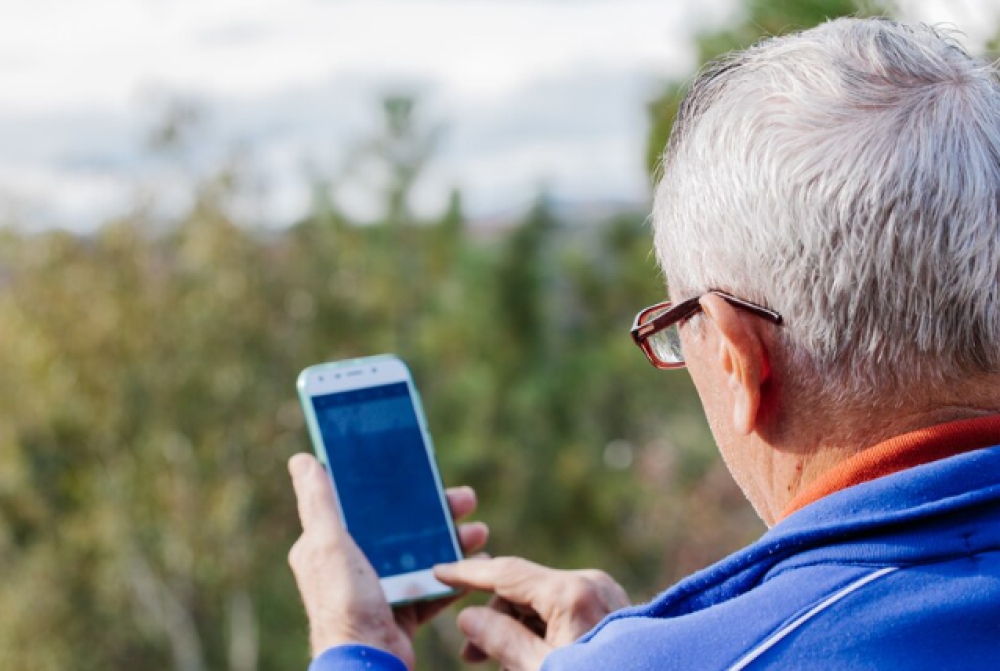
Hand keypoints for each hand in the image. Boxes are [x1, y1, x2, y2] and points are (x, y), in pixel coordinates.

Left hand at [287, 453, 488, 668]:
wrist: (368, 663)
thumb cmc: (343, 604)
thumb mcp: (328, 545)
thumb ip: (319, 504)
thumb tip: (301, 460)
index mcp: (330, 546)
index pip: (365, 506)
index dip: (394, 488)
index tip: (423, 472)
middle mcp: (353, 565)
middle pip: (400, 529)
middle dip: (436, 513)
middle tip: (466, 499)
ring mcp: (379, 589)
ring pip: (421, 556)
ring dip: (451, 542)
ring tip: (479, 532)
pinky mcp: (400, 611)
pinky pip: (432, 588)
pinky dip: (455, 577)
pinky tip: (477, 565)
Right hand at [434, 557, 628, 670]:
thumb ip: (500, 641)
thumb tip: (468, 617)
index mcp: (571, 593)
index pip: (507, 572)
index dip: (468, 574)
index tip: (438, 572)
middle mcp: (589, 583)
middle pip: (523, 590)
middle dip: (493, 620)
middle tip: (470, 657)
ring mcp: (603, 595)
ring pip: (542, 603)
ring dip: (515, 630)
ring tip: (501, 666)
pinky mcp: (612, 610)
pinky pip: (563, 612)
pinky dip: (540, 632)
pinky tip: (528, 659)